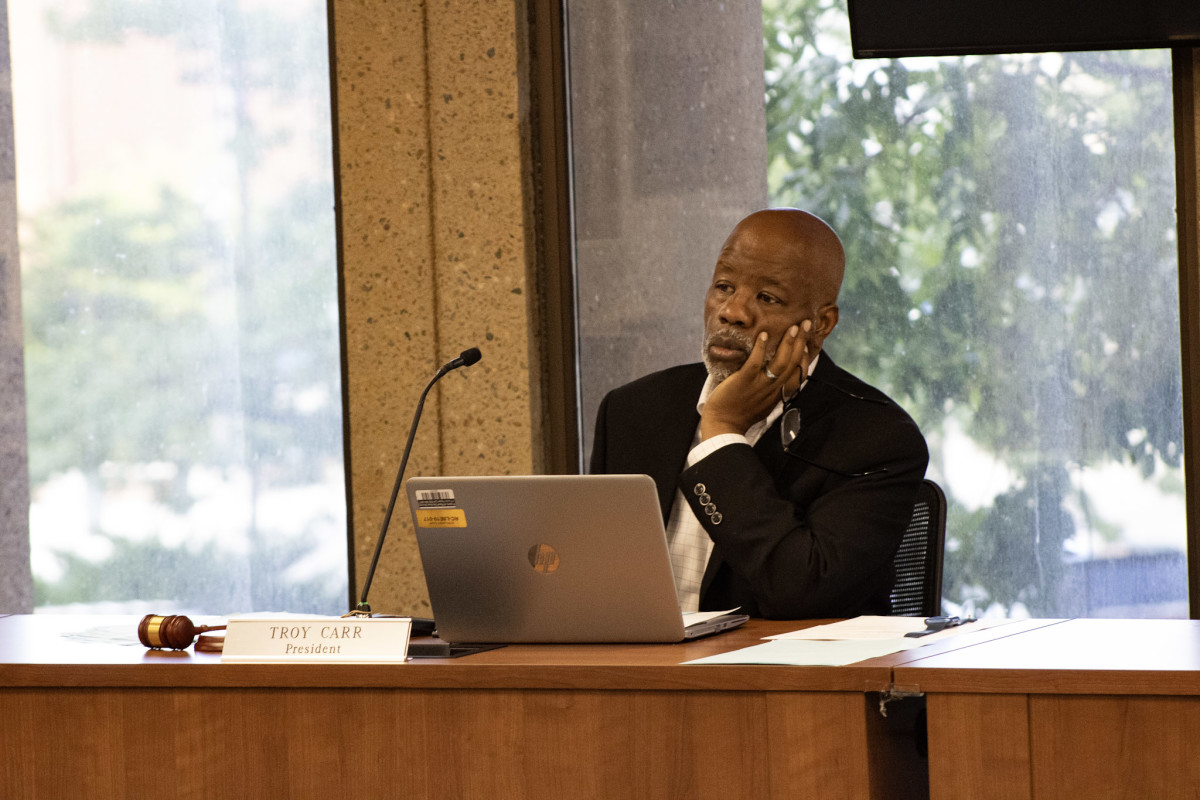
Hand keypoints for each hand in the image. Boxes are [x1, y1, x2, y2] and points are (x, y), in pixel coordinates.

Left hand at [701, 320, 811, 439]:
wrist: (724, 426)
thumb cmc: (740, 415)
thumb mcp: (763, 405)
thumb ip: (770, 392)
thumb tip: (773, 379)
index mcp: (778, 394)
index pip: (798, 375)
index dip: (804, 358)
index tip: (806, 345)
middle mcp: (772, 389)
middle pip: (793, 364)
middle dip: (801, 342)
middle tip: (806, 324)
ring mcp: (759, 385)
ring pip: (780, 363)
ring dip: (787, 343)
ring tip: (792, 327)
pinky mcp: (744, 381)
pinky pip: (755, 363)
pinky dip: (760, 348)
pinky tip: (763, 334)